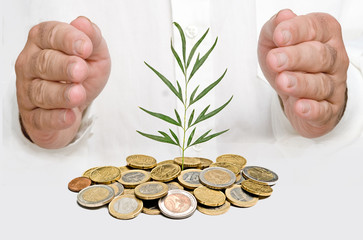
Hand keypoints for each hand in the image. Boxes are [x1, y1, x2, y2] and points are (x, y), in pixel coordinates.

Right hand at [15, 16, 110, 147]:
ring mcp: (28, 91)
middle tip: (80, 71)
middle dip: (63, 66)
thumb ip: (92, 39)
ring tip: (78, 94)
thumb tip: (83, 24)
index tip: (86, 48)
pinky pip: (42, 118)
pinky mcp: (33, 116)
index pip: (50, 35)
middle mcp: (30, 63)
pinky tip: (70, 116)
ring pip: (41, 92)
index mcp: (43, 42)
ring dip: (61, 94)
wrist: (74, 106)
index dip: (68, 40)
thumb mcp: (94, 55)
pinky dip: (56, 118)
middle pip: (43, 63)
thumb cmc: (82, 75)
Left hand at [258, 9, 348, 137]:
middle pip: (319, 56)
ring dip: (301, 83)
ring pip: (320, 84)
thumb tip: (283, 16)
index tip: (280, 35)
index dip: (297, 30)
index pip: (315, 27)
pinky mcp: (329, 110)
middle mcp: (334, 59)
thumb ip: (275, 28)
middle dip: (296, 57)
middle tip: (275, 60)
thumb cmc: (288, 64)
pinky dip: (312, 109)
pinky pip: (323, 110)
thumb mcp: (274, 42)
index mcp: (324, 35)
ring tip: (283, 82)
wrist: (296, 95)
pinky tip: (300, 107)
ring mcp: (334, 85)